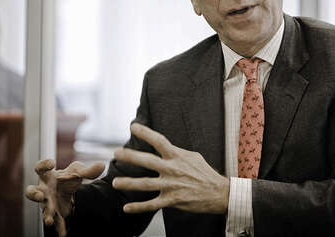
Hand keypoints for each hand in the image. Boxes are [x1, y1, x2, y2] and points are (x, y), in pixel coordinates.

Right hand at [25, 159, 104, 236]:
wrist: (69, 191)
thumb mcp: (78, 171)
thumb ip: (88, 170)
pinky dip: (59, 228)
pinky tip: (63, 234)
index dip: (43, 164)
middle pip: (31, 191)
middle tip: (40, 195)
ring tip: (49, 220)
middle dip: (34, 194)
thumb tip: (102, 165)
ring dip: (46, 214)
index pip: (40, 168)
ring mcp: (48, 203)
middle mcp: (44, 189)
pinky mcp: (54, 213)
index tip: (52, 163)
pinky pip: (55, 221)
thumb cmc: (68, 177)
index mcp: (48, 176)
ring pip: (42, 209)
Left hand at [112, 123, 229, 213]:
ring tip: (115, 182)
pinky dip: (138, 207)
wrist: (219, 193)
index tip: (133, 126)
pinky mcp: (173, 200)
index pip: (159, 141)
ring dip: (128, 183)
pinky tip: (126, 208)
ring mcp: (171, 185)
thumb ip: (176, 153)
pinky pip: (152, 204)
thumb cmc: (205, 173)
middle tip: (116, 153)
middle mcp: (172, 169)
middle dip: (130, 156)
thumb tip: (164, 147)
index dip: (146, 132)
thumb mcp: (193, 157)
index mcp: (177, 156)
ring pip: (145, 184)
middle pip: (147, 161)